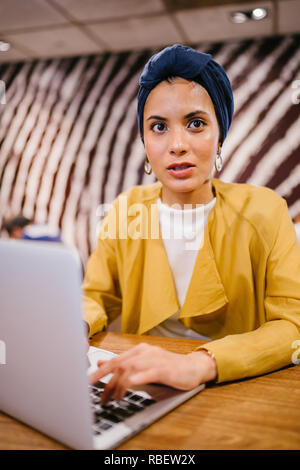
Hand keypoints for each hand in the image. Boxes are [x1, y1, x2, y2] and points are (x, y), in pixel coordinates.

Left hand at [89, 343, 216, 402]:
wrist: (193, 367)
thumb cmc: (168, 367)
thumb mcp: (143, 365)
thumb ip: (123, 364)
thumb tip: (101, 364)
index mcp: (139, 350)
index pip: (115, 360)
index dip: (100, 372)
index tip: (87, 382)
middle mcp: (145, 352)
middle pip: (121, 364)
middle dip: (107, 380)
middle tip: (100, 396)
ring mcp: (156, 359)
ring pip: (133, 368)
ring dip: (120, 383)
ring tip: (114, 397)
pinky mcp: (166, 368)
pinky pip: (151, 371)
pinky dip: (140, 376)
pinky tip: (132, 382)